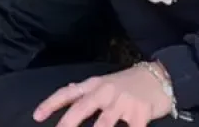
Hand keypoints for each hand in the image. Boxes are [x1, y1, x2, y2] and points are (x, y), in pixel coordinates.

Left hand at [33, 64, 172, 126]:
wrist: (162, 77)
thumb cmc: (130, 83)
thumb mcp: (106, 82)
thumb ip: (87, 91)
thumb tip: (69, 92)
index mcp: (94, 85)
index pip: (68, 93)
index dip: (51, 103)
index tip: (36, 116)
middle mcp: (105, 91)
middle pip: (81, 109)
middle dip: (67, 124)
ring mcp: (123, 102)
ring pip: (103, 124)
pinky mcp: (140, 113)